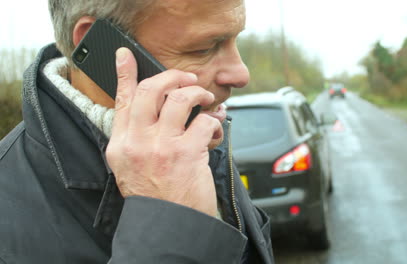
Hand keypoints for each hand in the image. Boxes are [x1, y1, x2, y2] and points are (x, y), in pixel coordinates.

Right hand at [105, 48, 221, 216]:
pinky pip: (203, 122)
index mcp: (121, 144)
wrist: (168, 226)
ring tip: (206, 100)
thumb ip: (138, 138)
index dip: (125, 72)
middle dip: (172, 76)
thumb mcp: (133, 167)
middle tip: (186, 79)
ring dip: (198, 94)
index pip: (122, 100)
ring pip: (179, 99)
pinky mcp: (186, 154)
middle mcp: (137, 142)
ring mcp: (160, 147)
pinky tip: (214, 129)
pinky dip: (213, 122)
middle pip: (150, 90)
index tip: (126, 54)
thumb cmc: (156, 196)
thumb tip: (158, 109)